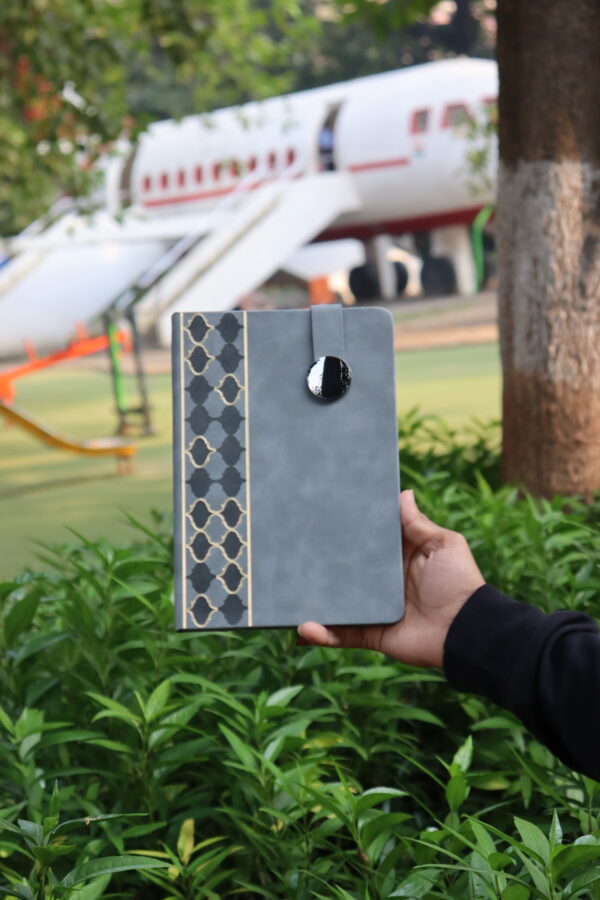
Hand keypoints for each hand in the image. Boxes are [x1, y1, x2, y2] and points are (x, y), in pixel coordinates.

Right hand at [297, 490, 484, 667]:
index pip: (367, 540)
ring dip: (311, 597)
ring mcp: (373, 609)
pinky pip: (341, 634)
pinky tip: (303, 626)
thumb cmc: (459, 582)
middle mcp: (381, 582)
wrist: (467, 630)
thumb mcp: (443, 544)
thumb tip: (403, 493)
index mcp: (397, 557)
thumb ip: (418, 524)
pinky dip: (322, 633)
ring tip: (285, 589)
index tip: (322, 512)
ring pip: (335, 601)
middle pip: (345, 569)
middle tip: (291, 546)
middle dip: (320, 561)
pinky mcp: (371, 634)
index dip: (348, 529)